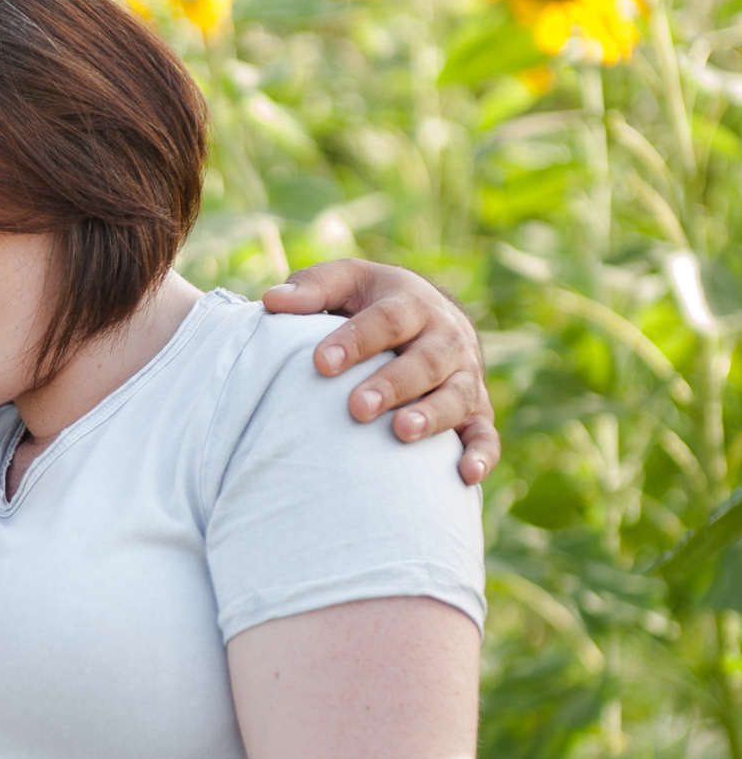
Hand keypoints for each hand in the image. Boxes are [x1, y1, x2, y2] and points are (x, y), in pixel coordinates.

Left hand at [261, 260, 498, 485]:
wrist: (432, 318)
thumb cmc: (373, 304)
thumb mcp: (347, 283)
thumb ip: (313, 289)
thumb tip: (272, 301)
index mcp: (412, 304)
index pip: (387, 321)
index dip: (355, 341)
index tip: (321, 363)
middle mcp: (446, 339)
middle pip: (425, 361)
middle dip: (392, 384)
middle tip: (357, 408)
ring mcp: (465, 376)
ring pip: (456, 396)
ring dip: (432, 416)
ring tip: (401, 433)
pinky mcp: (476, 411)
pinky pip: (485, 434)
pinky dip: (481, 454)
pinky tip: (465, 474)